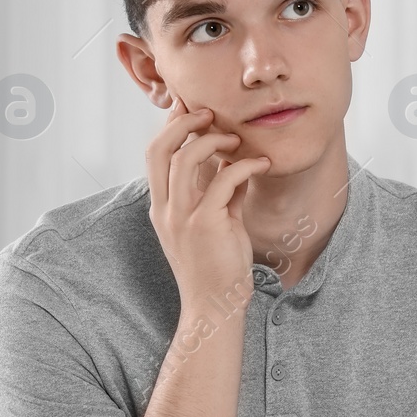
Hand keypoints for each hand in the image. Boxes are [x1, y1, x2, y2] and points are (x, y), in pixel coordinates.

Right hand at [144, 95, 269, 307]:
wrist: (215, 306)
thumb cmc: (218, 267)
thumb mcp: (217, 223)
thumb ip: (222, 194)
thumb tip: (235, 167)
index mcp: (162, 207)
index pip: (154, 155)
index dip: (171, 127)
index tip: (194, 110)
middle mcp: (165, 209)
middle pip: (158, 149)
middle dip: (182, 123)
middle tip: (210, 114)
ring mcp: (182, 217)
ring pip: (184, 159)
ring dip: (213, 141)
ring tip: (236, 141)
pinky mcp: (205, 225)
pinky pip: (221, 182)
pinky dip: (243, 166)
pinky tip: (261, 164)